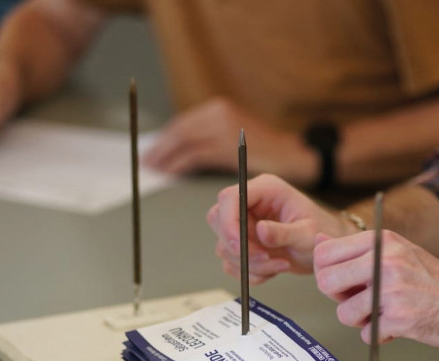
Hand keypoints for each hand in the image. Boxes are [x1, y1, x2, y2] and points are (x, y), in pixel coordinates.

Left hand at [143, 98, 318, 184]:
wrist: (292, 155)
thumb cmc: (266, 152)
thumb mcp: (235, 137)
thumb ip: (211, 138)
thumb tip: (181, 150)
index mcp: (219, 109)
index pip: (183, 123)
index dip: (164, 138)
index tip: (151, 150)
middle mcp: (219, 114)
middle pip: (179, 130)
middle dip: (160, 148)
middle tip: (146, 162)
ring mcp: (222, 128)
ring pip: (183, 142)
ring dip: (165, 157)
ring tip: (153, 170)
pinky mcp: (226, 147)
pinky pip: (193, 156)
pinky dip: (178, 165)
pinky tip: (169, 173)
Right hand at [207, 174, 354, 283]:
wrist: (326, 252)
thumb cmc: (322, 233)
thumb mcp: (308, 234)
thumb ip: (284, 232)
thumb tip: (260, 230)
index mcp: (265, 190)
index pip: (230, 198)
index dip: (228, 222)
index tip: (241, 246)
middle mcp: (250, 204)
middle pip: (219, 221)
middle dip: (238, 247)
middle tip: (265, 258)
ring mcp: (244, 225)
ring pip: (224, 247)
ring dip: (249, 264)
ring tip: (280, 265)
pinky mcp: (243, 245)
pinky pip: (232, 263)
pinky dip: (250, 273)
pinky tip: (273, 270)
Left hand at [313, 230, 438, 354]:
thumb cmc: (437, 284)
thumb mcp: (398, 254)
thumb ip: (357, 251)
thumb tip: (318, 240)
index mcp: (383, 241)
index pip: (325, 253)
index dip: (327, 273)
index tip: (343, 283)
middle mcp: (387, 260)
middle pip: (326, 281)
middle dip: (338, 299)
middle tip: (359, 302)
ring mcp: (394, 289)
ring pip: (344, 313)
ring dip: (360, 322)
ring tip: (384, 315)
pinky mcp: (401, 318)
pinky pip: (367, 334)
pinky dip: (379, 337)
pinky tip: (397, 328)